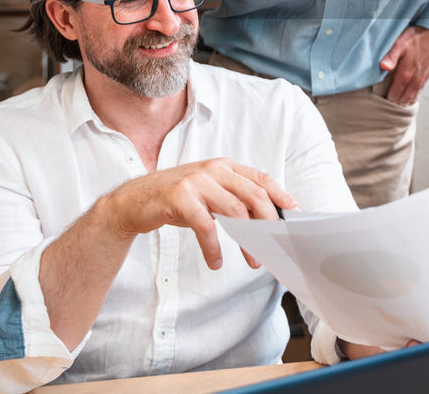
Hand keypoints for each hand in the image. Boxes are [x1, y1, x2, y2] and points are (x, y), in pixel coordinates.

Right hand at [103, 158, 296, 269]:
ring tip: (251, 260)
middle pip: (254, 194)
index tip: (295, 213)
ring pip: (235, 210)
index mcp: (224, 166)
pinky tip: (215, 262)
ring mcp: (196, 181)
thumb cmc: (177, 201)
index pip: (261, 179)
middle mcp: (214, 169)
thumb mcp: (208, 194)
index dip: (281, 195)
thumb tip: (266, 221)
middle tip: (274, 245)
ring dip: (246, 241)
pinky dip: (213, 248)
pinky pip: (206, 225)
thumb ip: (233, 199)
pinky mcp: (180, 197)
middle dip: (269, 222)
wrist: (134, 201)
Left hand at [380, 26, 428, 104]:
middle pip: (404, 98)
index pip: (395, 93)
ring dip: (405, 100)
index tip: (382, 98)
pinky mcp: (427, 75)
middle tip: (387, 102)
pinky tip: (410, 96)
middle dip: (396, 101)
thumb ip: (391, 57)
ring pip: (412, 96)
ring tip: (398, 102)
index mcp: (406, 73)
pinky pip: (420, 91)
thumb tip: (383, 67)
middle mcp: (415, 79)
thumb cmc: (417, 37)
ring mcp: (422, 78)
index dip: (388, 98)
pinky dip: (414, 96)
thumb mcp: (400, 44)